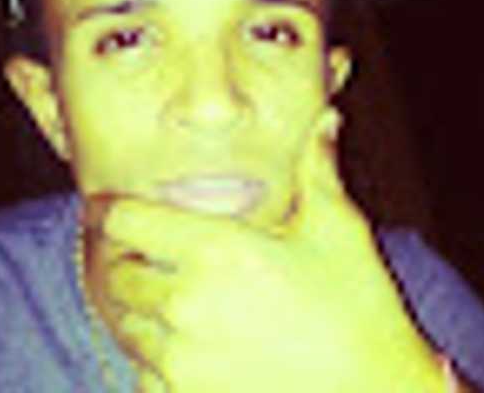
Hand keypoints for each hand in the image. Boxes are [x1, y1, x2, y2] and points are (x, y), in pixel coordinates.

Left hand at [101, 108, 446, 392]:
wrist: (377, 392)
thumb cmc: (358, 305)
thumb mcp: (338, 228)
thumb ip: (318, 169)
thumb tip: (327, 118)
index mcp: (216, 251)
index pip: (126, 222)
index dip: (109, 208)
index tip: (105, 205)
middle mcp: (187, 304)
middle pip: (118, 275)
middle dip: (128, 260)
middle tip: (147, 253)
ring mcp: (182, 360)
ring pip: (126, 325)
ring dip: (138, 308)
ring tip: (166, 296)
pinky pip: (143, 374)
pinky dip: (153, 356)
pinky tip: (186, 344)